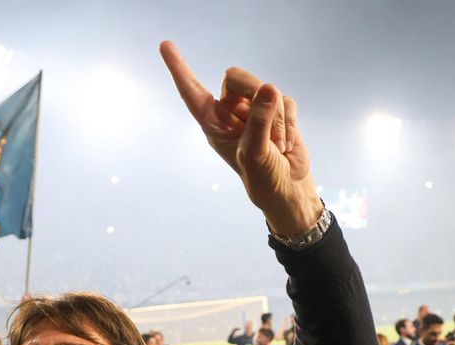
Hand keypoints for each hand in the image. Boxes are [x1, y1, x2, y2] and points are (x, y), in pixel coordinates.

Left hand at [160, 42, 321, 237]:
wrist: (288, 189)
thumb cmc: (262, 178)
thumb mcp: (254, 154)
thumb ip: (259, 122)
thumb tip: (269, 89)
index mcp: (213, 123)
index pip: (192, 92)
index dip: (179, 69)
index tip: (165, 45)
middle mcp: (231, 112)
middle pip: (236, 77)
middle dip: (255, 93)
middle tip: (268, 117)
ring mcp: (255, 110)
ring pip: (266, 89)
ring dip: (277, 119)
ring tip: (277, 146)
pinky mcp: (278, 111)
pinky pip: (285, 100)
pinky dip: (289, 122)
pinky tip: (287, 144)